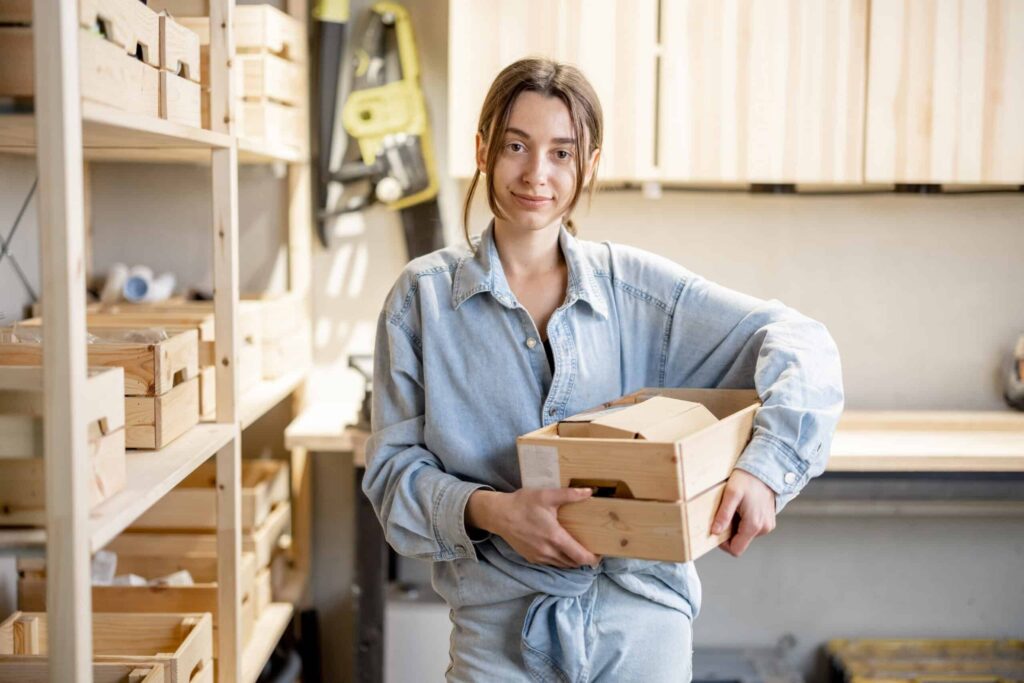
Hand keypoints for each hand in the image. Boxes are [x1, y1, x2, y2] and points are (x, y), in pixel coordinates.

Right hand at [466, 488, 600, 568]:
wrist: (498, 515)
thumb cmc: (522, 504)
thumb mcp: (546, 496)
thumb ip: (569, 495)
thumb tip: (589, 491)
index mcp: (555, 538)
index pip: (580, 557)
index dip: (593, 559)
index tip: (600, 555)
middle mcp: (548, 552)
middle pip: (573, 564)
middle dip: (584, 559)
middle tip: (591, 549)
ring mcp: (539, 557)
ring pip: (562, 565)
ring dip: (571, 560)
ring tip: (577, 550)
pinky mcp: (531, 558)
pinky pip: (550, 563)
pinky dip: (559, 560)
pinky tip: (559, 548)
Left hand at [711, 469, 776, 556]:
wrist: (766, 468)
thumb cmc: (748, 479)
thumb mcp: (731, 494)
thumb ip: (723, 515)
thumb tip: (715, 532)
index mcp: (754, 525)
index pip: (736, 549)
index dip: (723, 544)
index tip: (717, 530)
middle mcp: (764, 528)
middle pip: (740, 542)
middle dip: (729, 532)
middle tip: (725, 514)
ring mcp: (767, 525)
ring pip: (746, 534)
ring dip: (737, 525)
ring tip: (735, 508)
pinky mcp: (768, 520)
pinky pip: (752, 527)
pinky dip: (744, 521)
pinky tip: (743, 507)